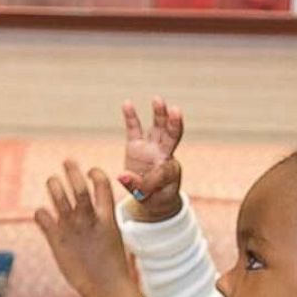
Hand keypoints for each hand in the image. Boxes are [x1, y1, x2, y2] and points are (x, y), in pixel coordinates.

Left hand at [34, 160, 142, 296]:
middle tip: (67, 161)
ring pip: (58, 197)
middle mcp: (88, 219)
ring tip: (52, 180)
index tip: (91, 170)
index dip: (95, 174)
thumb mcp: (114, 239)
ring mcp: (71, 228)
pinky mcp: (56, 240)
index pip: (102, 185)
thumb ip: (103, 223)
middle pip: (78, 187)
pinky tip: (42, 213)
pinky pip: (42, 217)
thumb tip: (96, 215)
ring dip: (54, 185)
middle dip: (72, 171)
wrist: (104, 287)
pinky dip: (40, 212)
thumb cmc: (112, 267)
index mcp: (107, 218)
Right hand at [119, 97, 183, 222]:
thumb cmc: (154, 196)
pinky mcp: (136, 145)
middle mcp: (163, 154)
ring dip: (159, 114)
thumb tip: (121, 175)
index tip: (141, 189)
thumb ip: (136, 186)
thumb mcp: (148, 197)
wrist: (151, 193)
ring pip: (158, 128)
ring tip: (158, 99)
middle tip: (175, 111)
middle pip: (172, 136)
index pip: (162, 171)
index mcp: (170, 170)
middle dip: (174, 124)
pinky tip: (127, 103)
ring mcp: (150, 147)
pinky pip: (134, 129)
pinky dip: (131, 117)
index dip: (152, 180)